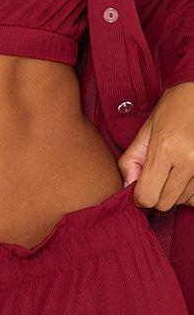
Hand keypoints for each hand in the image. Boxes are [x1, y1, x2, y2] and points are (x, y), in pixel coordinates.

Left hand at [118, 82, 193, 209]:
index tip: (141, 185)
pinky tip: (187, 175)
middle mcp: (189, 160)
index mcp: (165, 148)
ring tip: (176, 168)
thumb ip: (131, 162)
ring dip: (175, 191)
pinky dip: (190, 191)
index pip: (147, 196)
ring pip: (183, 201)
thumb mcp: (145, 132)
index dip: (140, 196)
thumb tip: (127, 188)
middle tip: (159, 175)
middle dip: (157, 194)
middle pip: (164, 203)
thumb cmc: (171, 111)